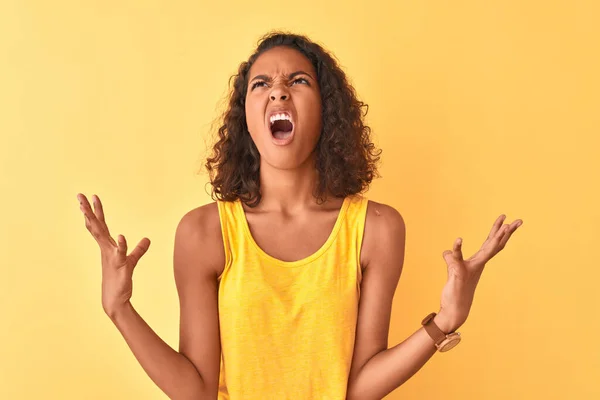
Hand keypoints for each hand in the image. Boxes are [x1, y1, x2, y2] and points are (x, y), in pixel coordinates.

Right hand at [77, 193, 150, 318]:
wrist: (115, 301)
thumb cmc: (120, 281)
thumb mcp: (131, 262)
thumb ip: (138, 250)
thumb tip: (147, 239)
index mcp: (107, 247)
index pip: (100, 225)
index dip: (96, 211)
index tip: (91, 196)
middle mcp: (106, 249)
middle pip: (96, 226)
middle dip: (88, 210)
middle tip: (79, 195)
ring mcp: (111, 257)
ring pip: (102, 236)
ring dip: (95, 222)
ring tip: (88, 209)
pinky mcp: (120, 266)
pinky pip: (120, 254)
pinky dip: (121, 245)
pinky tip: (121, 236)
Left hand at [437, 214, 522, 331]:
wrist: (455, 309)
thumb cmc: (456, 290)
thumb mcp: (453, 269)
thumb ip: (452, 259)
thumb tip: (447, 252)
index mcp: (478, 261)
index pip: (490, 243)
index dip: (498, 230)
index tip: (506, 218)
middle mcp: (478, 264)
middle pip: (494, 245)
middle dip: (506, 232)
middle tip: (519, 220)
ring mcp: (470, 269)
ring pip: (486, 251)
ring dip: (495, 238)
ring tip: (503, 225)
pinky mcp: (459, 274)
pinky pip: (458, 259)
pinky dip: (457, 249)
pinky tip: (458, 239)